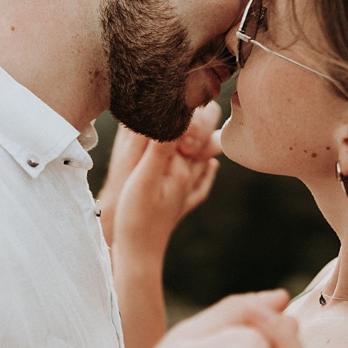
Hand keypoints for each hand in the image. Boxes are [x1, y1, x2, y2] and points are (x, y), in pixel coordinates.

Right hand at [110, 106, 221, 261]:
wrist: (137, 259)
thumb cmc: (137, 219)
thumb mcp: (144, 178)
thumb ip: (161, 147)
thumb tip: (176, 114)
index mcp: (183, 167)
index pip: (199, 129)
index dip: (197, 107)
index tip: (191, 88)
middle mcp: (189, 177)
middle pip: (206, 140)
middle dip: (205, 119)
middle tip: (200, 98)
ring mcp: (186, 192)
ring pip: (204, 159)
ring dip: (205, 139)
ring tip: (208, 121)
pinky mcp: (179, 205)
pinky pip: (200, 185)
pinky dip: (206, 171)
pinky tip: (211, 167)